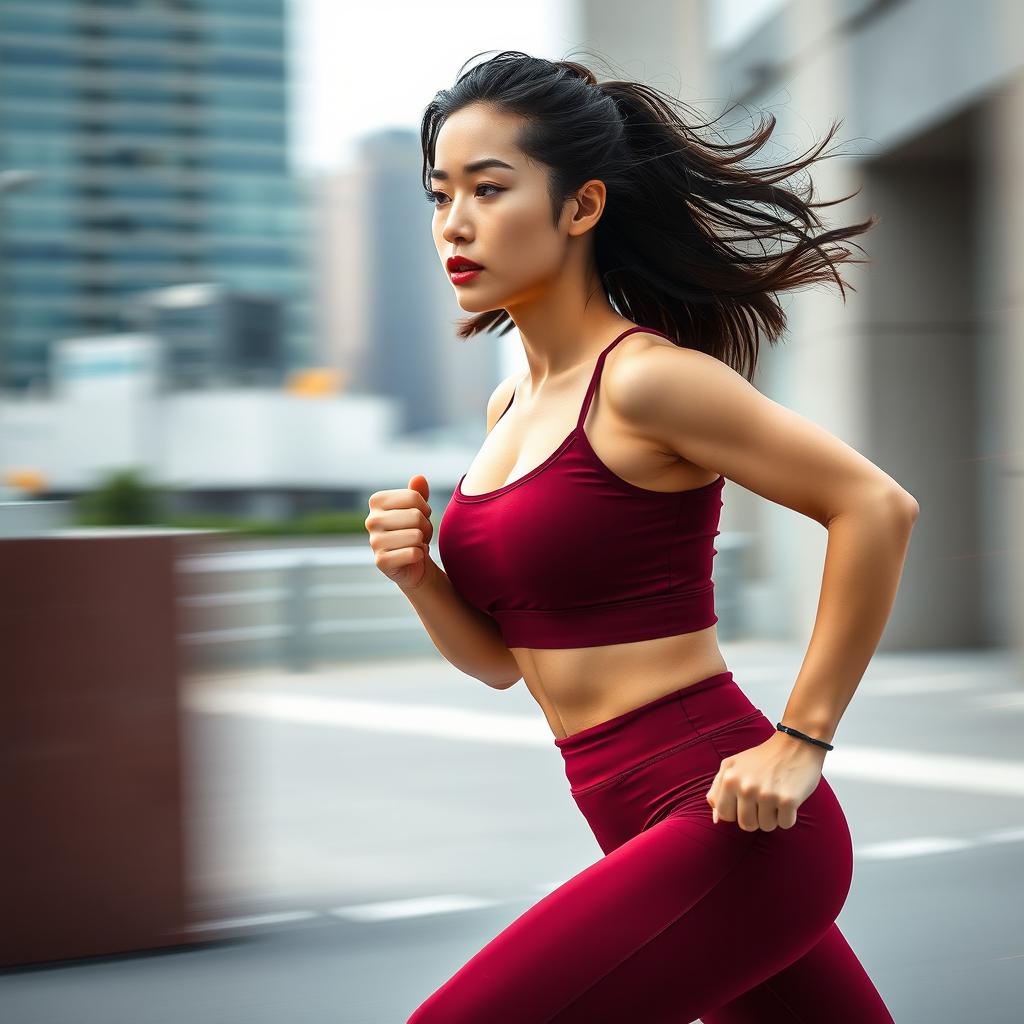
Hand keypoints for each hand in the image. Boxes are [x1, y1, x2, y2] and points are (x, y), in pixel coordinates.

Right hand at [364, 474, 438, 592]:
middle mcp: (371, 520)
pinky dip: (419, 555)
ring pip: (416, 535)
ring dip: (423, 541)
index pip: (413, 497)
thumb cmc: (413, 530)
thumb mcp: (418, 509)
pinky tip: (412, 556)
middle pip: (415, 515)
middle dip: (426, 526)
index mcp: (376, 501)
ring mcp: (374, 541)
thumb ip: (418, 493)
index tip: (421, 516)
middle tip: (420, 534)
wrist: (412, 561)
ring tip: (416, 544)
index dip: (425, 508)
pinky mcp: (381, 561)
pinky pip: (413, 553)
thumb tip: (419, 478)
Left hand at [705, 730, 827, 831]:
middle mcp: (746, 788)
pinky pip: (785, 824)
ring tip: (776, 796)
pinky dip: (788, 816)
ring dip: (773, 817)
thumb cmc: (761, 757)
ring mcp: (767, 795)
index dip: (737, 811)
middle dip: (755, 817)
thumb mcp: (731, 765)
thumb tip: (716, 819)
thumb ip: (717, 790)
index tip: (746, 800)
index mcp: (729, 779)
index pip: (725, 815)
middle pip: (746, 824)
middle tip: (763, 799)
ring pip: (766, 827)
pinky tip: (789, 797)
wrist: (796, 744)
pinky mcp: (788, 800)